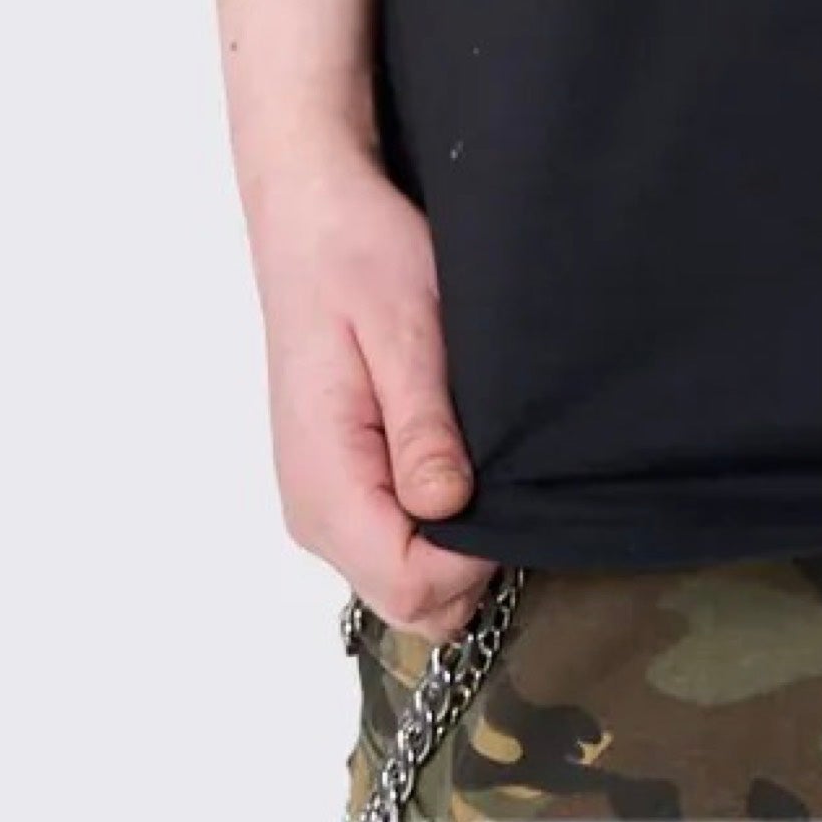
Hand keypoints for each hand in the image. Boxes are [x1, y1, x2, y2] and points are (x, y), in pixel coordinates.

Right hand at [249, 137, 498, 639]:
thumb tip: (447, 508)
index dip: (479, 555)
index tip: (507, 483)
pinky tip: (456, 452)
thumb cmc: (359, 259)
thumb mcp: (407, 329)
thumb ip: (423, 426)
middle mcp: (315, 514)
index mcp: (327, 484)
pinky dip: (438, 521)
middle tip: (501, 463)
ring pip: (410, 580)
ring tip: (478, 447)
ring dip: (458, 539)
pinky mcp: (340, 488)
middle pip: (414, 602)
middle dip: (473, 557)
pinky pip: (398, 544)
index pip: (413, 585)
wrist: (313, 219)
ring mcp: (325, 506)